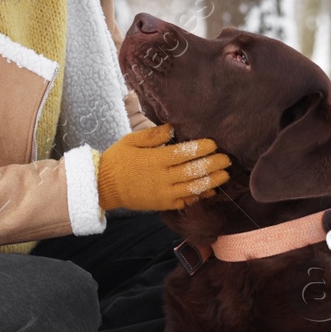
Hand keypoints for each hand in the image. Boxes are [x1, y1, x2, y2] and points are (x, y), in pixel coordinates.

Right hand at [96, 124, 230, 211]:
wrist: (103, 186)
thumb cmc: (117, 160)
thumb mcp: (131, 140)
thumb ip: (153, 135)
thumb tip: (172, 127)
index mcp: (155, 159)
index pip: (184, 153)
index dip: (201, 148)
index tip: (214, 144)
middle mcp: (162, 177)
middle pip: (193, 171)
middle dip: (213, 165)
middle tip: (227, 159)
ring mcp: (164, 193)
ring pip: (193, 187)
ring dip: (211, 181)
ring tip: (225, 175)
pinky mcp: (163, 204)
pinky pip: (185, 202)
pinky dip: (200, 197)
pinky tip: (210, 191)